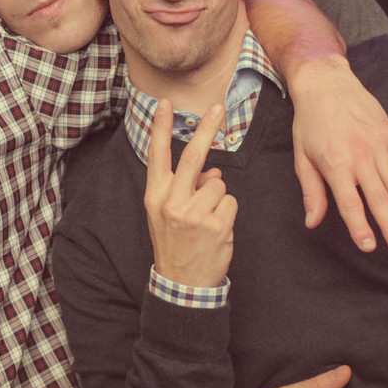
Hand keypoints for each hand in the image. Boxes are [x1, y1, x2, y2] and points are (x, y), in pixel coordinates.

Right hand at [145, 100, 236, 287]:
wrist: (181, 284)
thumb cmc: (175, 243)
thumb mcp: (165, 215)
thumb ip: (183, 188)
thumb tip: (211, 172)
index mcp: (156, 196)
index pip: (157, 155)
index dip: (161, 127)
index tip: (164, 103)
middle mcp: (172, 202)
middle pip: (193, 156)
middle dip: (207, 128)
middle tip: (218, 107)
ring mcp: (194, 214)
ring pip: (219, 184)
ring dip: (218, 197)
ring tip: (207, 220)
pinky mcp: (216, 225)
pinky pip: (231, 202)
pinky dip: (228, 212)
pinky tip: (216, 229)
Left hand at [289, 56, 387, 251]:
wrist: (326, 83)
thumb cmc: (310, 123)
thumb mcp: (302, 157)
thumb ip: (311, 192)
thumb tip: (312, 222)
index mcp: (334, 164)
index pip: (350, 204)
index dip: (360, 227)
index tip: (370, 246)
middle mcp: (359, 156)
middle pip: (378, 198)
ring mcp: (378, 144)